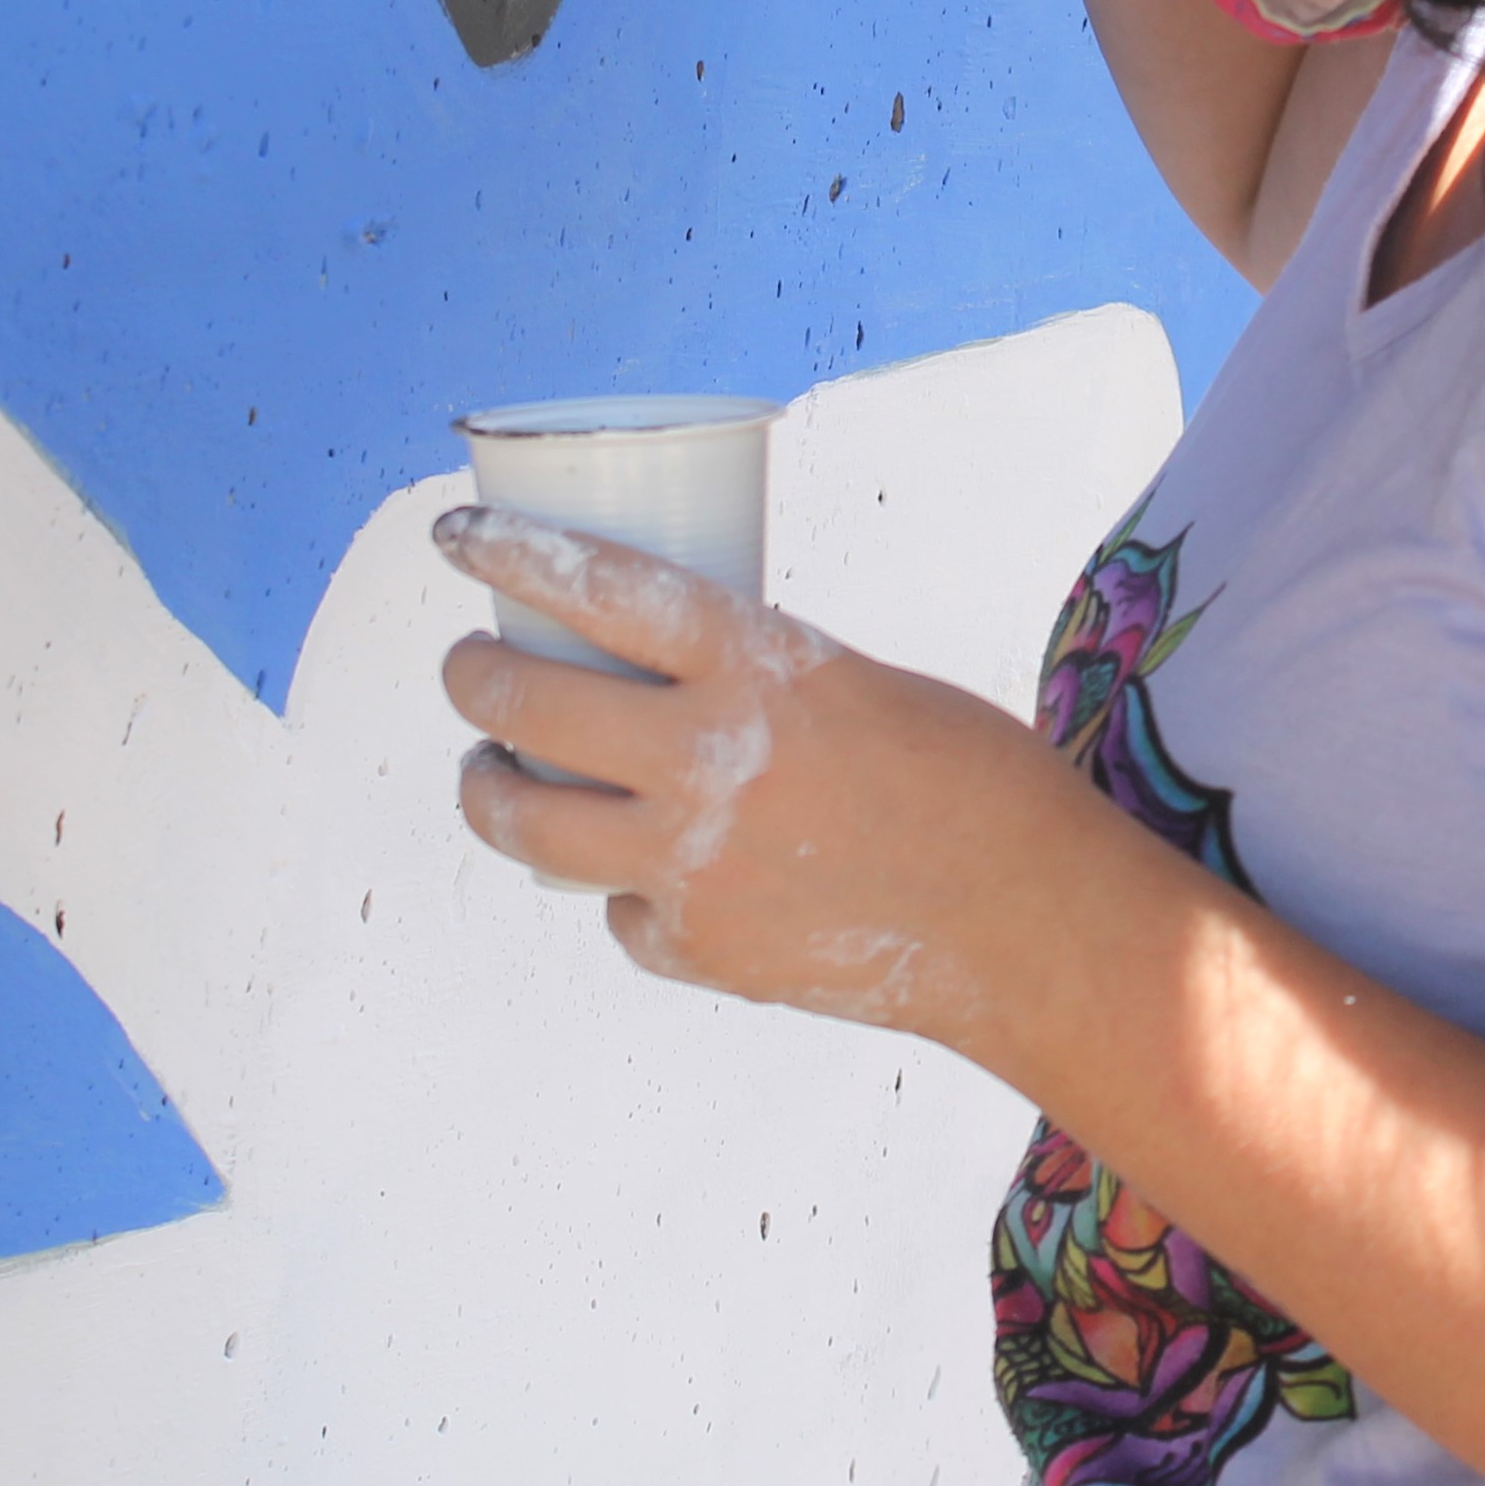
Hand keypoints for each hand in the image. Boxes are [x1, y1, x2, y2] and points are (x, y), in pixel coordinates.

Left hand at [432, 504, 1097, 1044]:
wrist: (1029, 925)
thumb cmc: (973, 781)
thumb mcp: (858, 683)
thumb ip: (756, 678)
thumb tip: (668, 679)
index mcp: (759, 669)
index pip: (597, 589)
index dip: (510, 554)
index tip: (454, 536)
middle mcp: (707, 763)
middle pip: (526, 707)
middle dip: (471, 679)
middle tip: (467, 668)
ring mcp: (691, 865)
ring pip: (526, 823)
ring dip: (488, 789)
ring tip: (489, 771)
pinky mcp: (696, 949)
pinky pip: (616, 907)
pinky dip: (623, 886)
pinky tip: (643, 871)